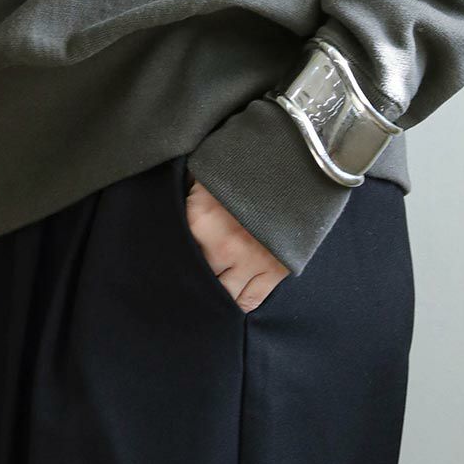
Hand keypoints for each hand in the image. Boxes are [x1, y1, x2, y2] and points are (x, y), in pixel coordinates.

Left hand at [183, 168, 290, 309]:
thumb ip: (187, 192)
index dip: (171, 254)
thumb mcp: (206, 170)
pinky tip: (229, 302)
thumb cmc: (244, 162)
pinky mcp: (274, 271)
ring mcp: (250, 262)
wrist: (295, 160)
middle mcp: (222, 247)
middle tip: (189, 275)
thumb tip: (170, 202)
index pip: (176, 252)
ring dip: (215, 294)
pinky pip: (250, 301)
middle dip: (192, 276)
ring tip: (209, 290)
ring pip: (222, 296)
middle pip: (198, 278)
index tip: (168, 257)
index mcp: (200, 220)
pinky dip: (239, 304)